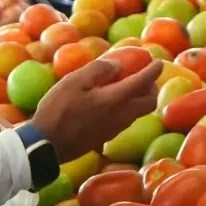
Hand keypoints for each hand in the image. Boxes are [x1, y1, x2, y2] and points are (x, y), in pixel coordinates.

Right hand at [32, 57, 162, 163]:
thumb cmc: (58, 109)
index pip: (143, 83)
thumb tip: (118, 65)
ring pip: (139, 112)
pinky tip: (113, 101)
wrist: (47, 144)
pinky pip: (127, 119)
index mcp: (114, 99)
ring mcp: (115, 128)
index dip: (153, 70)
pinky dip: (129, 107)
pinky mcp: (107, 136)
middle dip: (152, 87)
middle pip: (150, 102)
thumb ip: (99, 70)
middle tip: (144, 75)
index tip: (158, 61)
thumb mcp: (74, 81)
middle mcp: (121, 116)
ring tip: (129, 86)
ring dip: (142, 98)